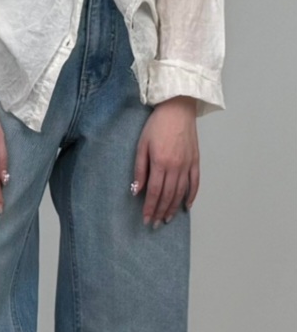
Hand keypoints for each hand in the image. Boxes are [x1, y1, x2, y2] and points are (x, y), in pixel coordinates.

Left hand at [132, 96, 198, 227]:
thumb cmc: (156, 125)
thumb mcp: (142, 145)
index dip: (150, 208)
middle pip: (168, 196)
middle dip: (160, 212)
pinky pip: (195, 182)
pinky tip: (186, 206)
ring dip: (174, 208)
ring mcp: (187, 164)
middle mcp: (176, 167)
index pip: (154, 192)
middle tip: (155, 224)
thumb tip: (136, 191)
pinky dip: (191, 196)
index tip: (146, 219)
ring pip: (181, 192)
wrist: (177, 108)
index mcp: (160, 163)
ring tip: (167, 218)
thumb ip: (140, 170)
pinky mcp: (196, 160)